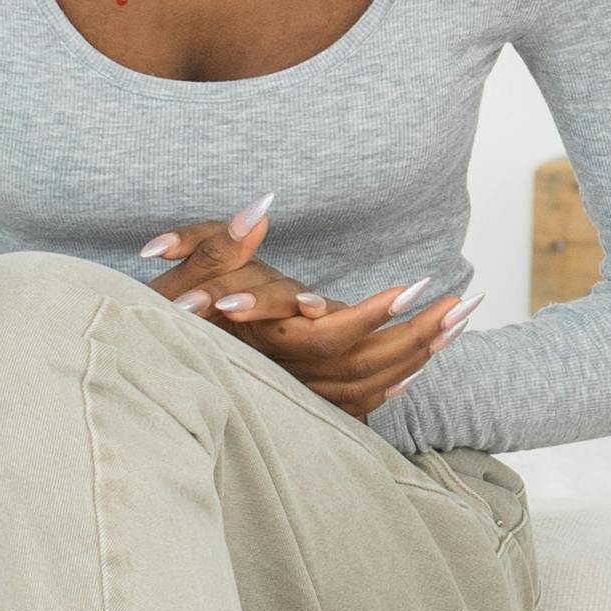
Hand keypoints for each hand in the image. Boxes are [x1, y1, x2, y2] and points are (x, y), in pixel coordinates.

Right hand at [141, 208, 473, 421]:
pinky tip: (417, 365)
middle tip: (463, 305)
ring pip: (368, 389)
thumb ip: (221, 243)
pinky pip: (356, 406)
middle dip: (417, 336)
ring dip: (416, 357)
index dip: (376, 313)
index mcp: (264, 344)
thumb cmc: (164, 315)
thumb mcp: (187, 272)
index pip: (332, 335)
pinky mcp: (299, 405)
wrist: (147, 372)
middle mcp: (284, 379)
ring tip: (457, 325)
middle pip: (365, 367)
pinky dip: (392, 384)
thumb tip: (260, 205)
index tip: (418, 286)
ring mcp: (294, 398)